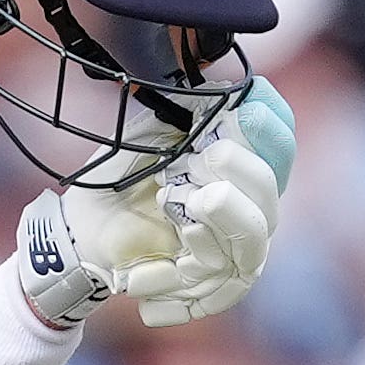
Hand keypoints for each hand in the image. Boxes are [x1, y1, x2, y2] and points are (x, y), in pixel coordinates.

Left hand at [12, 78, 293, 331]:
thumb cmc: (123, 177)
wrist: (84, 226)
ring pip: (253, 240)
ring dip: (226, 219)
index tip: (251, 108)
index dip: (273, 128)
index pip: (279, 146)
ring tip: (191, 204)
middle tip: (210, 154)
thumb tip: (225, 77)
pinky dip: (188, 275)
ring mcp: (232, 249)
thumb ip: (192, 109)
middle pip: (270, 191)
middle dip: (245, 171)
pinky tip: (161, 260)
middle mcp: (249, 208)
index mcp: (242, 166)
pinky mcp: (207, 285)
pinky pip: (220, 287)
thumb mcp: (154, 134)